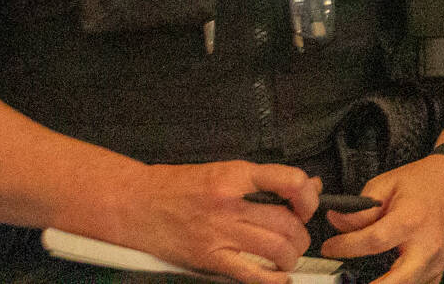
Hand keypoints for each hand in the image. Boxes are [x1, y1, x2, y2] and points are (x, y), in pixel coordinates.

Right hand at [105, 160, 317, 283]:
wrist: (135, 204)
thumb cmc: (176, 186)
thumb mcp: (222, 171)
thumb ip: (263, 180)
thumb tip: (306, 185)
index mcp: (235, 175)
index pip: (288, 181)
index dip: (308, 196)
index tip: (308, 204)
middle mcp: (230, 204)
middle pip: (287, 222)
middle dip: (302, 234)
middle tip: (298, 236)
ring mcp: (220, 233)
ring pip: (276, 248)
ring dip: (291, 256)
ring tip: (287, 256)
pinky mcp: (209, 259)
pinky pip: (251, 274)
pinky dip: (272, 279)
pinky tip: (278, 277)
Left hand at [319, 153, 443, 283]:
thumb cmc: (425, 181)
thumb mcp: (388, 183)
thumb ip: (361, 208)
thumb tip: (338, 224)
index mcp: (410, 220)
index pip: (372, 241)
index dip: (346, 247)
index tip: (329, 247)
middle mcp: (426, 245)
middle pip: (395, 281)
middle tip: (346, 280)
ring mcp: (436, 261)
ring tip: (363, 278)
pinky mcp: (440, 268)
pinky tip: (388, 280)